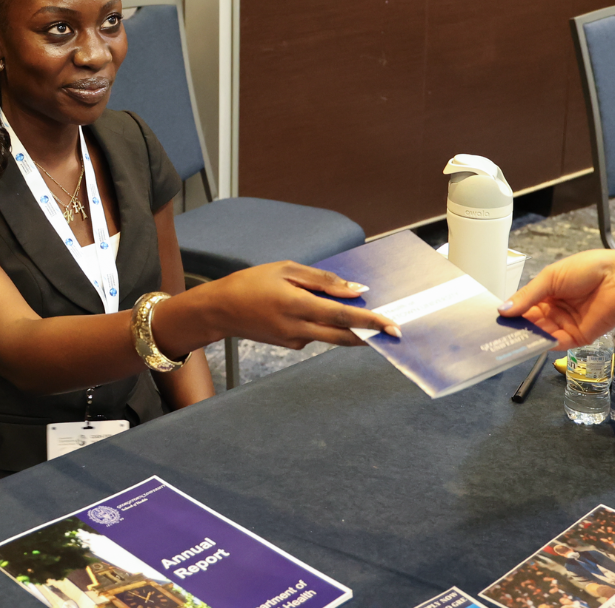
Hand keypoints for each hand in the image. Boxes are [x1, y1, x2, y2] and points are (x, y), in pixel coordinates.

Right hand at [188, 262, 400, 350]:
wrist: (220, 310)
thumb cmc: (252, 283)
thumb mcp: (287, 270)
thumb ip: (323, 281)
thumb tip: (354, 290)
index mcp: (297, 306)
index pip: (343, 316)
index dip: (370, 321)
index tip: (391, 326)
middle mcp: (297, 329)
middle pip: (344, 336)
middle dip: (371, 335)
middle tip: (394, 332)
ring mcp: (293, 341)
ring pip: (332, 337)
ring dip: (351, 330)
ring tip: (369, 319)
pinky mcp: (290, 346)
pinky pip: (317, 335)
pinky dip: (328, 326)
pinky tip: (324, 311)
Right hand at [498, 249, 614, 348]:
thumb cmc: (587, 269)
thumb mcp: (550, 277)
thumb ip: (527, 296)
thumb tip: (504, 309)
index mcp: (547, 292)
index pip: (524, 306)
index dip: (511, 312)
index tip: (496, 319)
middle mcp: (555, 310)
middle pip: (531, 323)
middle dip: (517, 328)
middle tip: (499, 334)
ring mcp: (565, 324)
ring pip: (541, 335)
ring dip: (528, 338)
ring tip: (512, 340)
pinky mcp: (578, 337)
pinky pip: (557, 343)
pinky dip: (545, 344)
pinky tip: (534, 342)